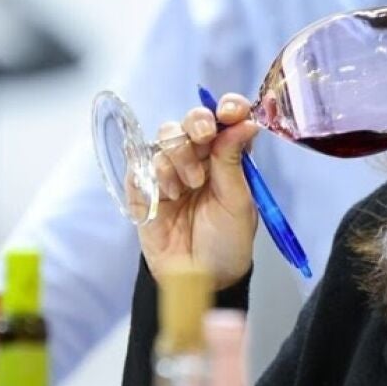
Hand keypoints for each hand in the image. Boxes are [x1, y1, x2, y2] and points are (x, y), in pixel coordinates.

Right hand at [135, 93, 259, 287]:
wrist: (201, 277)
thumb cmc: (227, 241)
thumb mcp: (238, 202)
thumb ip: (234, 162)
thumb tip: (245, 122)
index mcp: (227, 157)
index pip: (226, 120)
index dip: (227, 108)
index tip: (231, 111)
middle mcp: (199, 158)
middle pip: (190, 122)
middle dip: (197, 124)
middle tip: (204, 138)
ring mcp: (170, 172)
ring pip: (165, 140)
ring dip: (179, 158)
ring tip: (190, 187)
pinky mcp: (144, 188)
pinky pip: (140, 165)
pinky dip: (155, 175)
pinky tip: (169, 195)